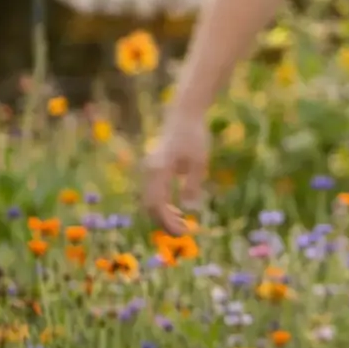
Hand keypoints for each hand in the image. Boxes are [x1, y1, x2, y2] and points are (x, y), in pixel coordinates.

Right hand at [141, 111, 209, 235]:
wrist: (184, 114)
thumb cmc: (194, 137)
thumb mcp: (199, 162)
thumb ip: (192, 185)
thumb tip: (190, 208)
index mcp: (159, 171)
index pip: (157, 204)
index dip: (168, 222)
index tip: (183, 233)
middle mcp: (150, 171)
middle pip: (150, 205)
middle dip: (165, 222)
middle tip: (184, 233)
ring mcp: (149, 169)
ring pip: (150, 200)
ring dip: (164, 214)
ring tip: (183, 224)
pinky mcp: (153, 168)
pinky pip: (153, 192)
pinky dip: (163, 204)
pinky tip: (177, 210)